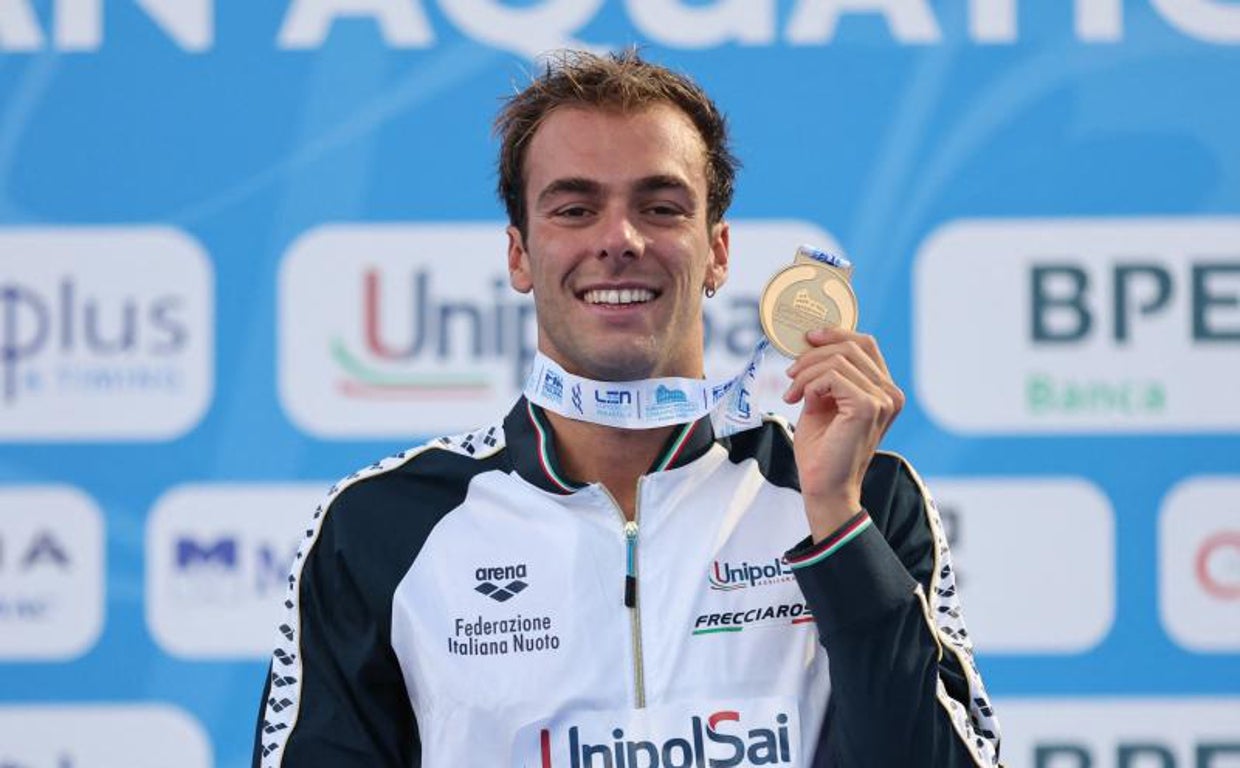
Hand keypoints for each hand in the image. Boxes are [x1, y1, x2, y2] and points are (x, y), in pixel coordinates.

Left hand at [782, 327, 904, 541]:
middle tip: (790, 375)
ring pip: (838, 359)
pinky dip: (810, 385)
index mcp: (883, 391)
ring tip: (791, 393)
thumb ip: (826, 375)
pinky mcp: (868, 407)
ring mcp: (883, 400)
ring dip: (806, 373)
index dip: (836, 333)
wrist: (823, 486)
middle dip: (813, 355)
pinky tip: (802, 402)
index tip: (807, 339)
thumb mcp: (823, 402)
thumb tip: (811, 343)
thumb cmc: (821, 449)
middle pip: (851, 346)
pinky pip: (832, 376)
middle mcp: (890, 394)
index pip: (865, 344)